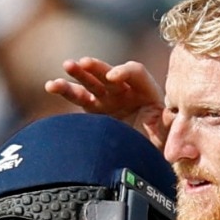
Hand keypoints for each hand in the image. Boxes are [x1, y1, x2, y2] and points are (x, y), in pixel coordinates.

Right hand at [44, 57, 166, 145]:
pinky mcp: (95, 108)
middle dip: (97, 67)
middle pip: (110, 73)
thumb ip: (167, 123)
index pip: (135, 72)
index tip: (112, 78)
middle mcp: (126, 90)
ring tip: (67, 66)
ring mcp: (109, 98)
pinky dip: (65, 90)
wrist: (149, 156)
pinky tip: (51, 85)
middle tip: (84, 63)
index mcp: (147, 91)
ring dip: (78, 74)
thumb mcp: (167, 133)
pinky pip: (79, 97)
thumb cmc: (160, 143)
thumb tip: (169, 114)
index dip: (124, 71)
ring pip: (92, 82)